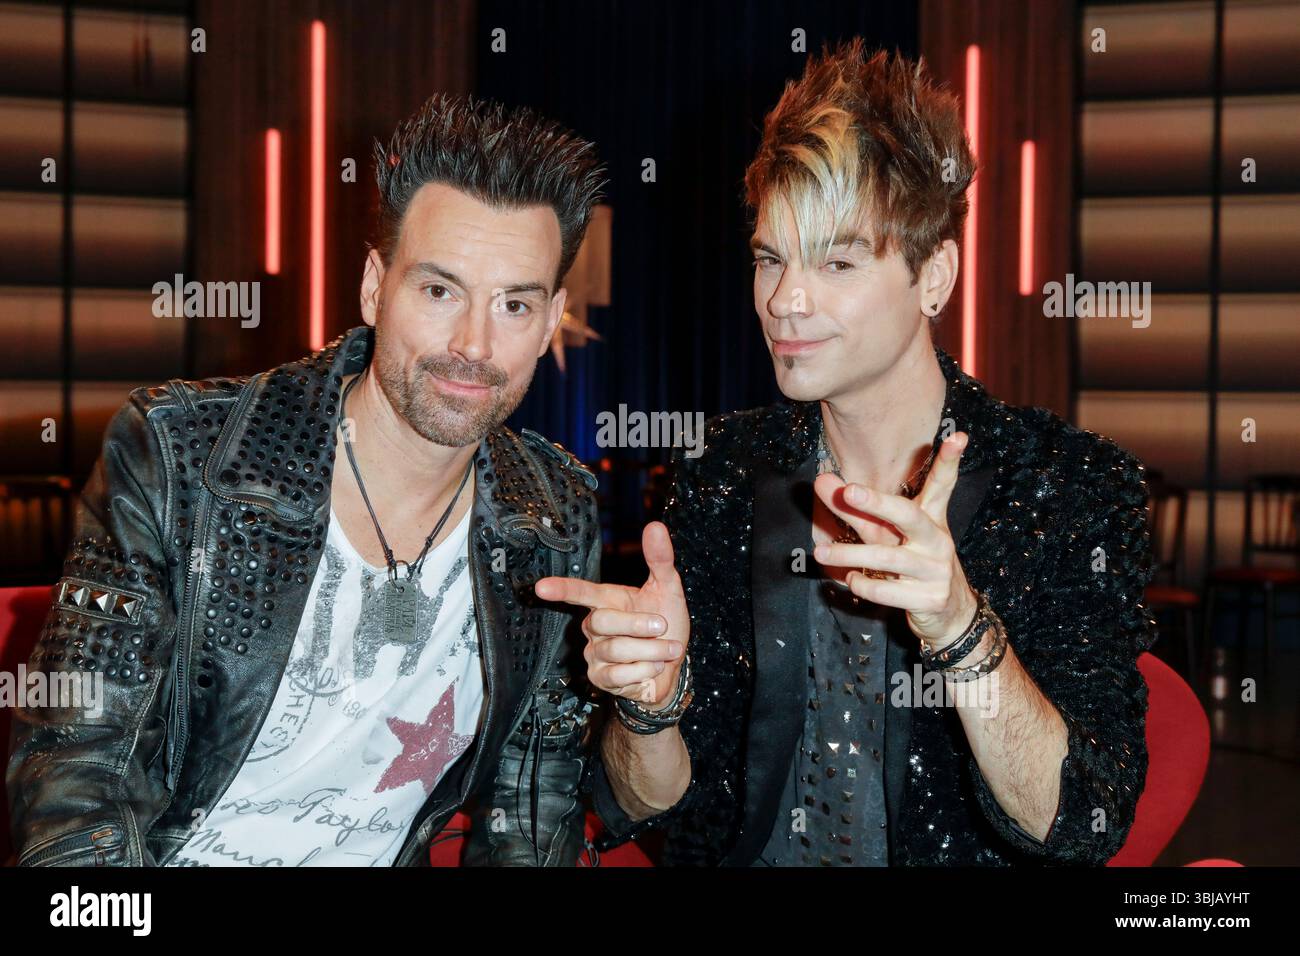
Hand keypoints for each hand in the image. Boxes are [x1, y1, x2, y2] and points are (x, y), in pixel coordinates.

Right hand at [535, 521, 689, 708]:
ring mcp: (595, 654)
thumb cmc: (666, 626)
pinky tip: (653, 667)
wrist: (674, 668)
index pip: (580, 592)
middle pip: (601, 621)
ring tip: (668, 649)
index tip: (541, 588)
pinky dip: (644, 670)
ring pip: (614, 650)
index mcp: (607, 601)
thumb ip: (660, 559)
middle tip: (661, 625)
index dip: (561, 589)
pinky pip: (618, 676)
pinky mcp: (601, 679)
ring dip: (650, 649)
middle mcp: (595, 627)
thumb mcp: (668, 589)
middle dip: (636, 624)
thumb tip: (655, 527)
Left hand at [812, 431, 978, 649]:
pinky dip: (863, 585)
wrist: (948, 614)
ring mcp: (936, 570)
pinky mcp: (930, 599)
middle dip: (878, 502)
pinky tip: (852, 581)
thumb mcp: (888, 535)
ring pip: (887, 558)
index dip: (949, 461)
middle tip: (849, 491)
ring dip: (849, 555)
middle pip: (908, 515)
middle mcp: (937, 540)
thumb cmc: (912, 564)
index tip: (957, 436)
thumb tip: (821, 480)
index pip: (942, 485)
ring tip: (821, 552)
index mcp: (931, 519)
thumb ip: (856, 510)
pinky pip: (887, 590)